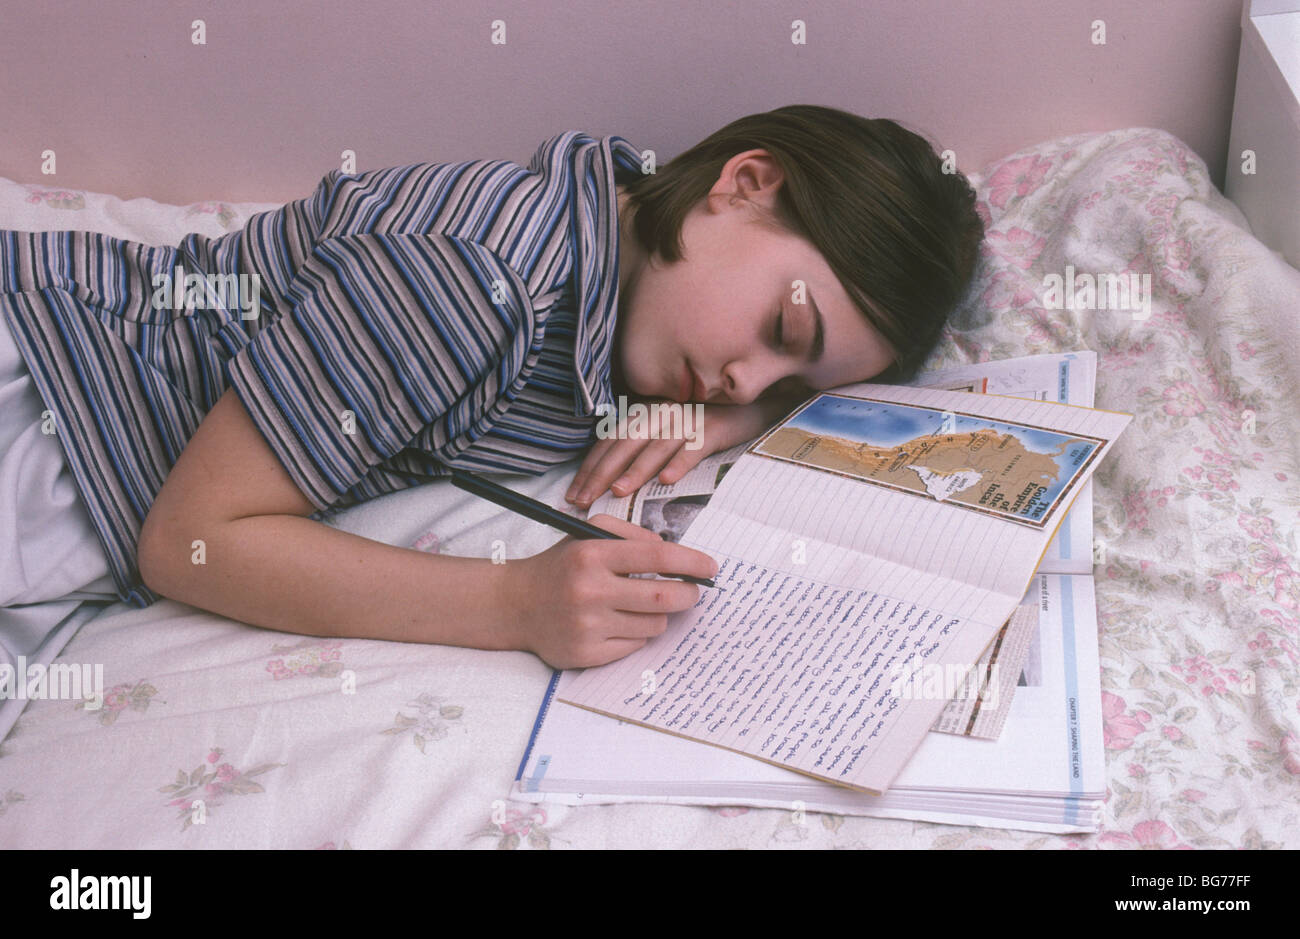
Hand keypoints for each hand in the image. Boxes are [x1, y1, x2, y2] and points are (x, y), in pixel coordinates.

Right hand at [505, 513, 718, 668]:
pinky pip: (635, 645)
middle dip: (689, 594)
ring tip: (640, 606)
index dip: (691, 562)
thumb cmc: (560, 567)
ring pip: (654, 625)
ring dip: (659, 615)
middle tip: (693, 591)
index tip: (711, 567)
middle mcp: (589, 591)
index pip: (656, 557)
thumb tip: (672, 552)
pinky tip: (617, 623)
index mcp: (591, 554)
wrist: (514, 605)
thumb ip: (630, 535)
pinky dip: (636, 633)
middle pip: (663, 598)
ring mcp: (588, 626)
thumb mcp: (587, 535)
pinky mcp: (586, 654)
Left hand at [564, 392, 802, 508]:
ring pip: (656, 447)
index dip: (589, 469)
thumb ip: (640, 447)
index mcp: (644, 414)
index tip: (573, 495)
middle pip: (625, 445)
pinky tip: (668, 480)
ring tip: (618, 491)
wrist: (745, 405)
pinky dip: (680, 463)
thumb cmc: (699, 423)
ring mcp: (686, 421)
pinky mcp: (712, 430)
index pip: (609, 442)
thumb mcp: (664, 429)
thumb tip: (609, 478)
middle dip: (602, 474)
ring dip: (636, 470)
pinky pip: (693, 449)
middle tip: (584, 501)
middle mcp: (660, 415)